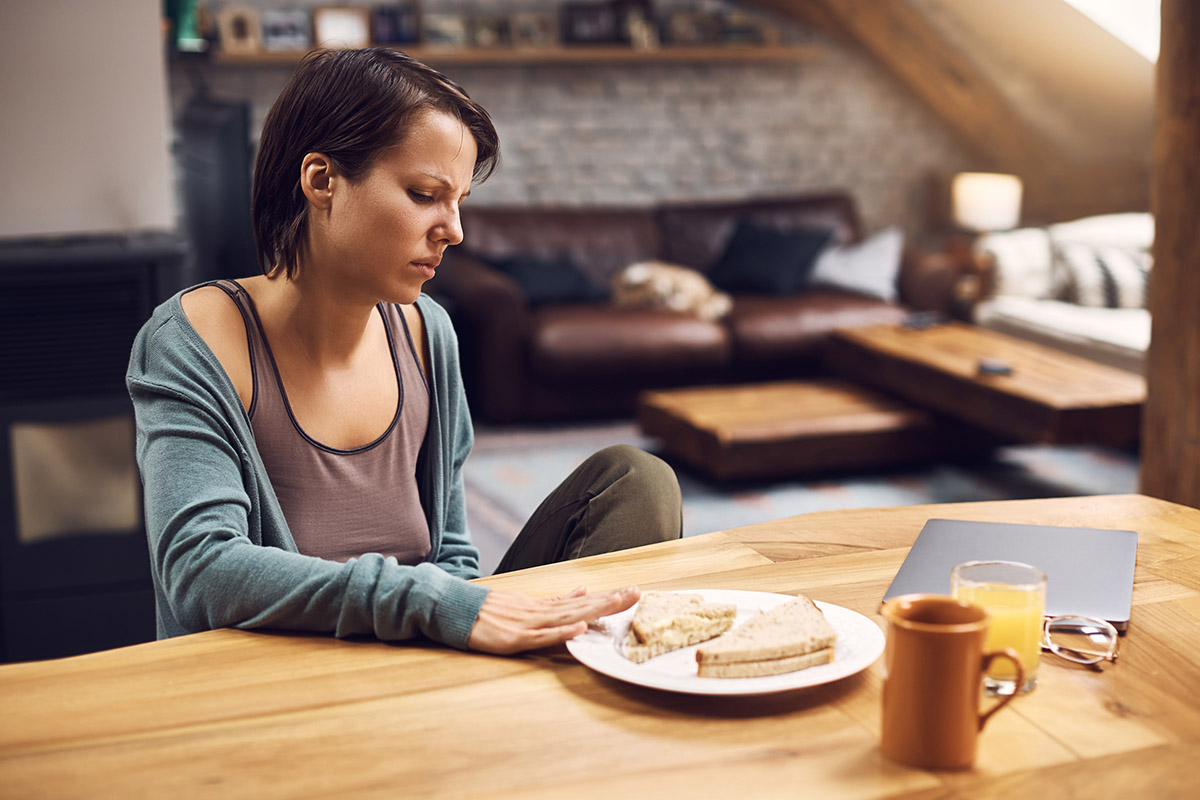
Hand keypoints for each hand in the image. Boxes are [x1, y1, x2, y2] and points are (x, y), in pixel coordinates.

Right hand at [467, 585, 639, 654]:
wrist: (454, 609)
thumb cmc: (489, 610)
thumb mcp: (525, 602)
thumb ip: (555, 602)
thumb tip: (582, 591)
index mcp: (543, 606)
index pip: (581, 601)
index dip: (606, 597)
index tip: (631, 592)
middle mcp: (540, 612)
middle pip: (581, 605)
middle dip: (610, 600)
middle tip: (636, 593)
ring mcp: (528, 623)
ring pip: (567, 616)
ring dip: (594, 610)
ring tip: (618, 603)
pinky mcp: (515, 638)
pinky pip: (542, 636)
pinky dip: (562, 631)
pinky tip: (580, 626)